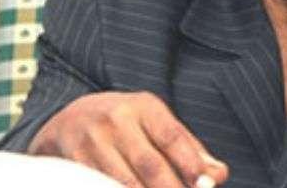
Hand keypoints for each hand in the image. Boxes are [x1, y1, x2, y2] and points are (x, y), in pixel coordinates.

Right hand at [28, 91, 229, 187]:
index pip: (171, 137)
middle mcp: (116, 120)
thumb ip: (189, 148)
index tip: (205, 185)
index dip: (190, 164)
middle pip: (149, 164)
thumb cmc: (126, 124)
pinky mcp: (74, 164)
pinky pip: (100, 186)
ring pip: (124, 182)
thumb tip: (218, 175)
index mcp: (143, 107)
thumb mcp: (156, 123)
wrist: (69, 118)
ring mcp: (92, 142)